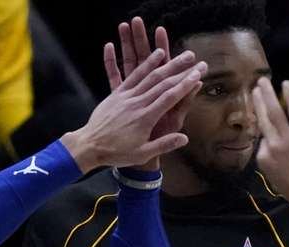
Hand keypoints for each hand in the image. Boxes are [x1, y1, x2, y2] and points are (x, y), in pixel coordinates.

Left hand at [61, 37, 205, 172]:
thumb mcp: (143, 154)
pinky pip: (129, 75)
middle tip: (192, 57)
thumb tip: (185, 138)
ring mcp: (125, 96)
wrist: (90, 146)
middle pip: (161, 82)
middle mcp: (137, 103)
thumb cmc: (117, 153)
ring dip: (159, 60)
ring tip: (171, 49)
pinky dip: (141, 64)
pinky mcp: (116, 94)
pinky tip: (149, 55)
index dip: (185, 84)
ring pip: (145, 74)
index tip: (197, 74)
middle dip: (178, 68)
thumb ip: (164, 145)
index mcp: (146, 118)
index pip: (170, 97)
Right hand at [250, 77, 288, 205]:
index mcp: (264, 157)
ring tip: (263, 82)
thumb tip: (269, 147)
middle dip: (258, 102)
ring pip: (274, 111)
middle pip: (263, 119)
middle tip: (255, 88)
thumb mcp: (276, 178)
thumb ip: (272, 160)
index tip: (268, 123)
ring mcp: (288, 138)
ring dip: (267, 94)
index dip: (267, 132)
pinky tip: (286, 84)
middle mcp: (273, 145)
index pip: (263, 138)